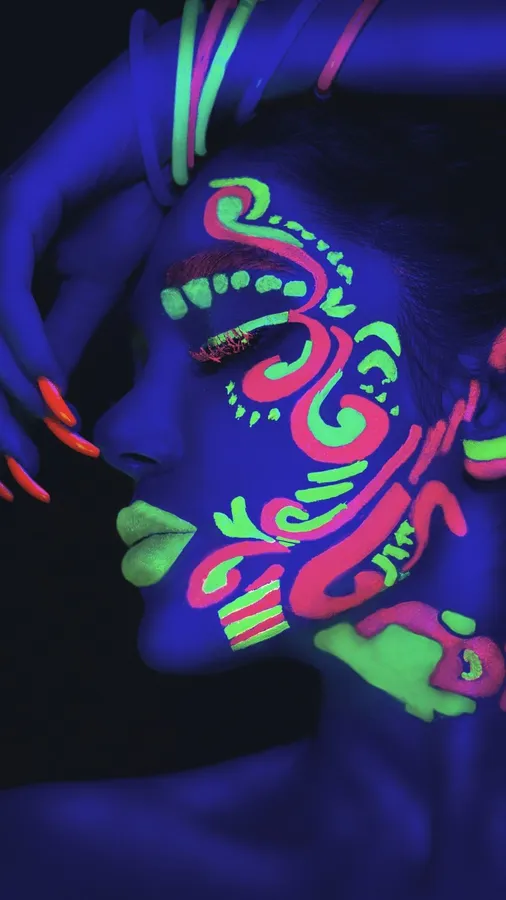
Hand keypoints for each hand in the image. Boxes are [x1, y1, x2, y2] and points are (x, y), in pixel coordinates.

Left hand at [0, 174, 163, 501]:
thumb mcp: (97, 293)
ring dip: (9, 395)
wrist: (163, 137)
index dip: (2, 418)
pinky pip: (9, 288)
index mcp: (3, 276)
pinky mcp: (15, 206)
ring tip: (34, 452)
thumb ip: (62, 341)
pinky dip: (28, 344)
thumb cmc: (131, 204)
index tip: (20, 477)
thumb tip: (48, 406)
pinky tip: (51, 390)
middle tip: (21, 481)